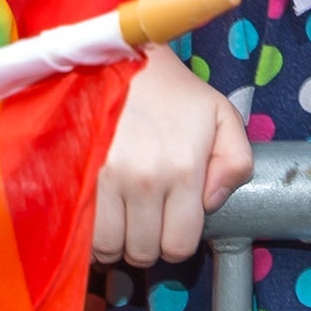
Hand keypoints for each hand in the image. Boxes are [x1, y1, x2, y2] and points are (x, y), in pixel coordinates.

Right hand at [95, 43, 251, 267]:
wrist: (119, 58)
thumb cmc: (173, 91)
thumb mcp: (222, 115)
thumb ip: (236, 162)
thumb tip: (212, 203)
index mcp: (183, 170)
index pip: (179, 245)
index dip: (176, 241)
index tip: (170, 224)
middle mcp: (144, 180)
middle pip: (142, 252)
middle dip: (146, 243)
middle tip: (145, 219)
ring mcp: (104, 179)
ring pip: (108, 247)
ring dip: (114, 241)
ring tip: (121, 218)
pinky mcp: (73, 173)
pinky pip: (79, 229)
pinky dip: (88, 231)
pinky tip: (97, 214)